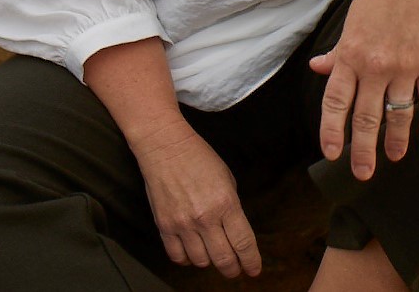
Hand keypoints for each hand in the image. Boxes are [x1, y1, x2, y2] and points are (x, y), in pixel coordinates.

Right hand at [129, 122, 261, 278]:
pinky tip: (192, 252)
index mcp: (226, 203)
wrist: (166, 147)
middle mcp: (205, 217)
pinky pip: (177, 256)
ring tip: (212, 255)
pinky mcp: (165, 226)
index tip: (254, 270)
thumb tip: (234, 232)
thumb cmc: (199, 158)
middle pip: (224, 259)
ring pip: (201, 261)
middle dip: (233, 269)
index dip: (251, 261)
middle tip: (235, 270)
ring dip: (210, 262)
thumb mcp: (227, 179)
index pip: (243, 243)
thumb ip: (232, 207)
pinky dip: (187, 259)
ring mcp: (183, 224)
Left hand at [309, 0, 418, 180]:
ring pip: (398, 113)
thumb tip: (317, 67)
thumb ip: (338, 52)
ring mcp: (404, 65)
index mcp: (350, 54)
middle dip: (363, 150)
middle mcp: (374, 65)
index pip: (335, 102)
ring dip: (396, 139)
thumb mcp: (352, 22)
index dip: (332, 130)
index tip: (332, 154)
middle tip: (362, 173)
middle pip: (366, 117)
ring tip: (395, 156)